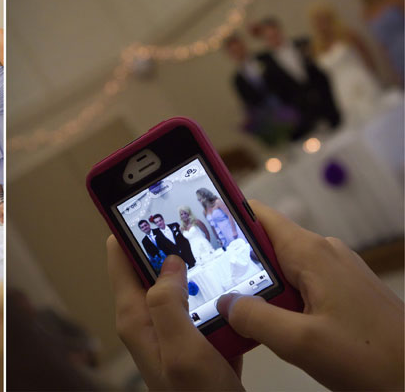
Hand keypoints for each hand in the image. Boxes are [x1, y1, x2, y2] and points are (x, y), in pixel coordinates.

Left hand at [107, 236, 243, 390]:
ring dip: (196, 268)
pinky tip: (235, 286)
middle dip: (170, 245)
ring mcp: (170, 328)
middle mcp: (147, 319)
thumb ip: (168, 305)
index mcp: (135, 316)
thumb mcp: (183, 350)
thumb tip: (169, 262)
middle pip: (150, 265)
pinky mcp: (193, 338)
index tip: (156, 209)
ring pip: (179, 283)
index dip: (133, 230)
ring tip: (219, 248)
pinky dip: (214, 292)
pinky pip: (200, 303)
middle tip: (196, 225)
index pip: (119, 256)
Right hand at [217, 200, 403, 390]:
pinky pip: (301, 286)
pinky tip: (274, 326)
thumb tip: (225, 304)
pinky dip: (281, 301)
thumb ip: (256, 319)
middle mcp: (325, 254)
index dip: (227, 216)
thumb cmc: (375, 359)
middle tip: (210, 283)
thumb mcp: (302, 343)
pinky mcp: (344, 293)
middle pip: (266, 245)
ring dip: (260, 289)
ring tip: (239, 312)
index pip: (259, 215)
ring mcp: (337, 273)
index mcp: (313, 253)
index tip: (199, 223)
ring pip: (282, 269)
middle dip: (238, 264)